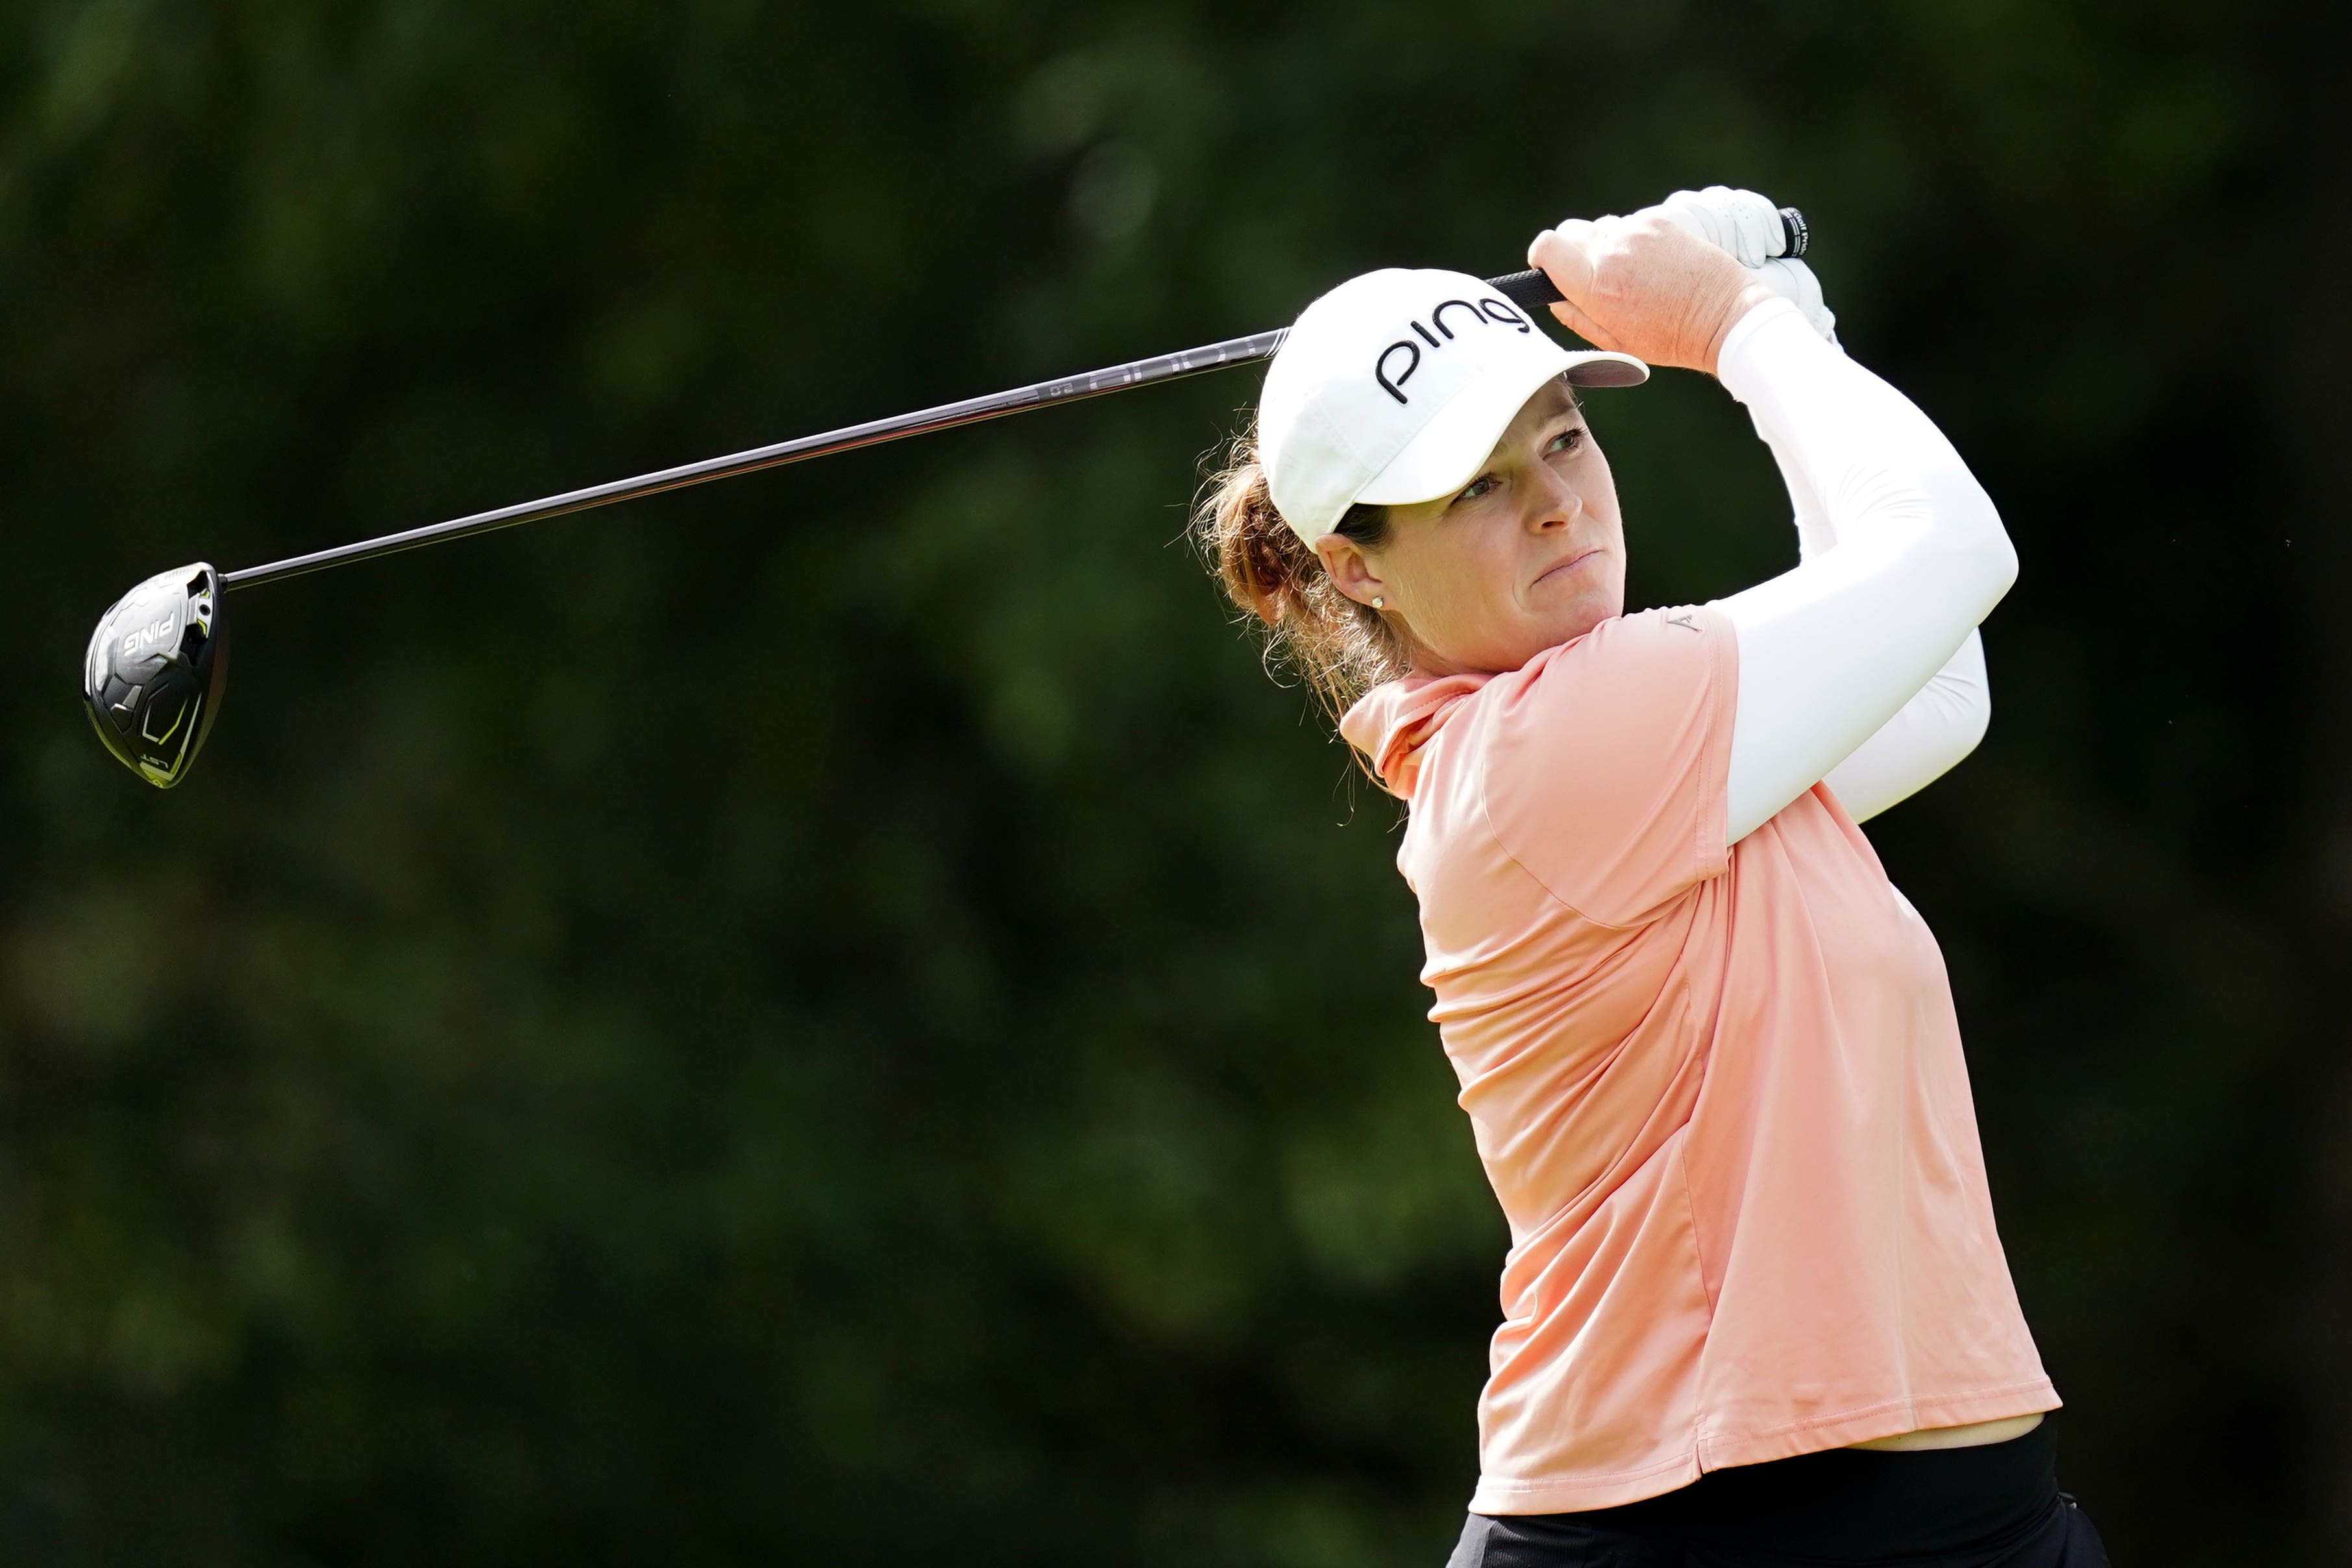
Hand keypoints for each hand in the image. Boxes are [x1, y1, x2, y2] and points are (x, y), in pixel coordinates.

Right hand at [1526, 209, 1779, 375]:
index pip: (1546, 246)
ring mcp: (1638, 231)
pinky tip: (1654, 264)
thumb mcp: (1613, 342)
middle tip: (1594, 276)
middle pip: (1569, 231)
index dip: (1542, 256)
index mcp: (1596, 286)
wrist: (1723, 316)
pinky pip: (1630, 224)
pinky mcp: (1660, 221)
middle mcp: (1614, 251)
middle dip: (1573, 252)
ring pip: (1602, 228)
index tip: (1550, 267)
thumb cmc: (1670, 337)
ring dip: (1607, 246)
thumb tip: (1554, 294)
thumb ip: (1574, 316)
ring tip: (1633, 274)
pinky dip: (1634, 241)